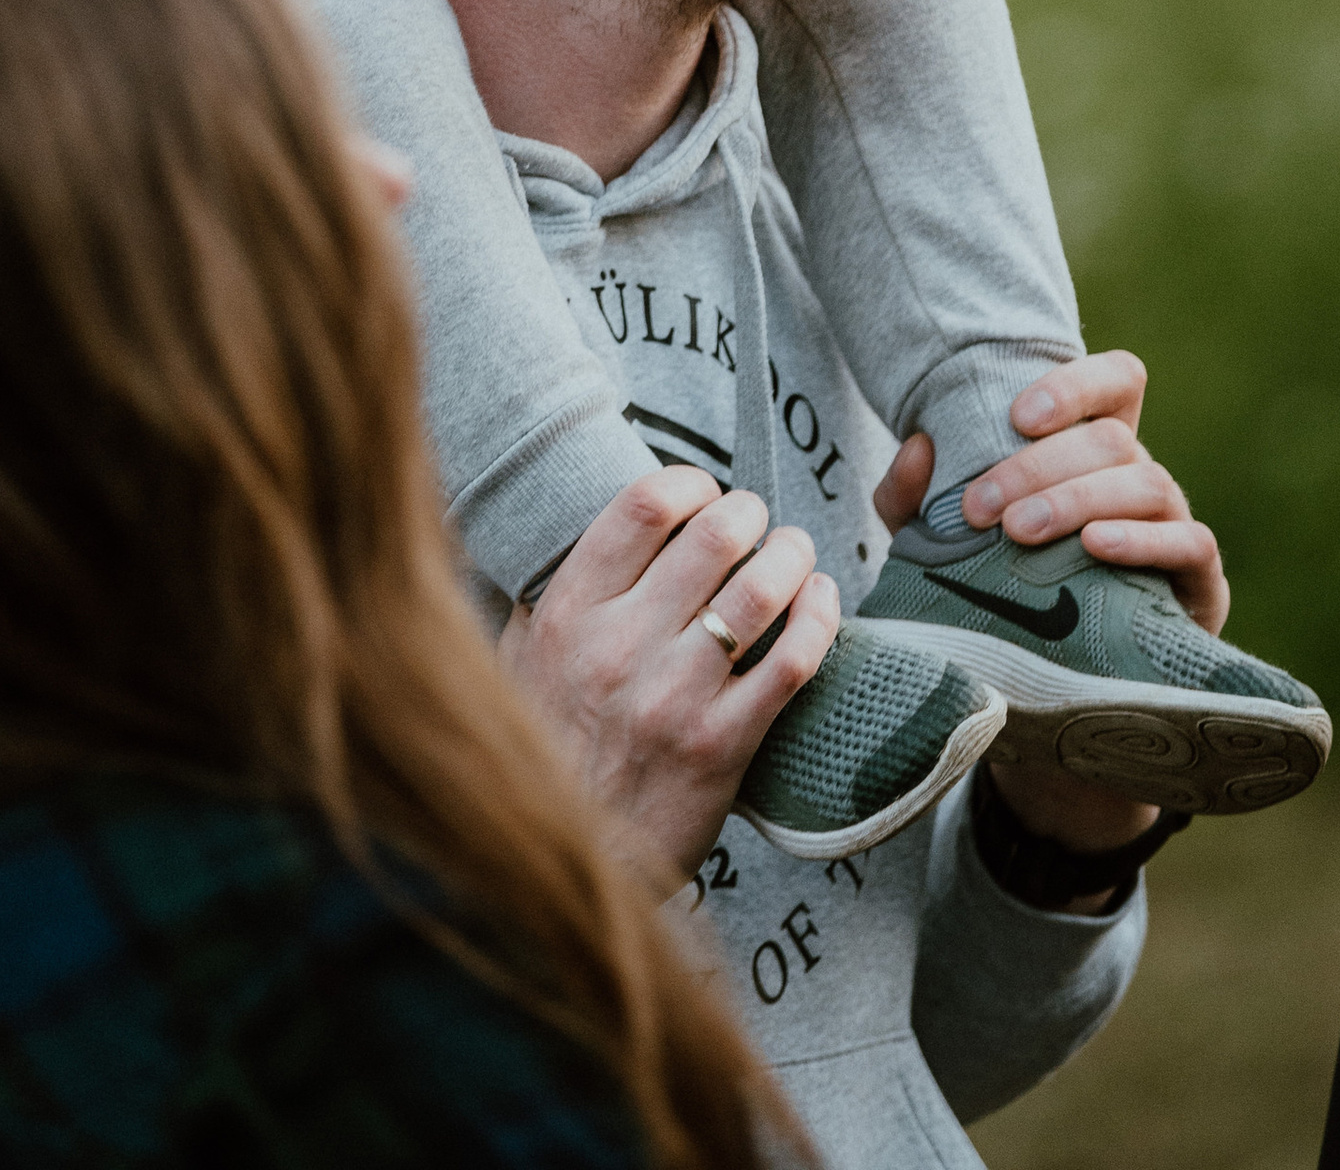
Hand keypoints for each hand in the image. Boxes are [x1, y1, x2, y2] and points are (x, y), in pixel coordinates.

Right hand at [502, 469, 838, 885]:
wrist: (575, 856)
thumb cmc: (550, 746)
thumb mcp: (519, 659)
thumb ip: (550, 592)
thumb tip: (591, 526)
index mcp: (569, 613)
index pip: (641, 507)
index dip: (688, 483)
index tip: (704, 492)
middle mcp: (619, 646)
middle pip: (713, 537)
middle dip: (750, 513)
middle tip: (758, 519)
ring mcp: (675, 696)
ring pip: (760, 591)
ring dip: (792, 555)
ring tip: (796, 552)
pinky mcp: (722, 745)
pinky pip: (792, 662)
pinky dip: (818, 617)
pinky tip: (820, 599)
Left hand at [874, 349, 1229, 634]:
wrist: (1053, 684)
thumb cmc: (999, 588)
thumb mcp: (940, 543)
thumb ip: (912, 495)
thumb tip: (917, 446)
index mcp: (1093, 447)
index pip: (1116, 380)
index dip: (1075, 384)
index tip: (1016, 416)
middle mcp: (1138, 474)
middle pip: (1111, 437)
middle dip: (1039, 466)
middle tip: (982, 509)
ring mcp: (1174, 523)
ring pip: (1147, 481)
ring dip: (1079, 500)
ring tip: (1022, 532)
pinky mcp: (1200, 580)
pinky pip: (1189, 542)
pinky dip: (1143, 540)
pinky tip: (1095, 547)